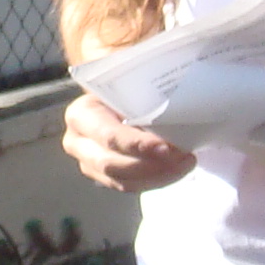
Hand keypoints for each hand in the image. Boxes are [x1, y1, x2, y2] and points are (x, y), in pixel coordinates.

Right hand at [63, 90, 197, 192]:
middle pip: (112, 164)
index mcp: (82, 114)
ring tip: (186, 162)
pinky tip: (177, 168)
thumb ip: (142, 80)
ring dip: (158, 176)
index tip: (166, 147)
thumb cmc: (126, 86)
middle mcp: (78, 142)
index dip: (137, 145)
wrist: (121, 97)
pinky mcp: (104, 177)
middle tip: (184, 157)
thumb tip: (170, 77)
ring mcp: (89, 163)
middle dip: (150, 165)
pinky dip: (156, 180)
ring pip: (123, 181)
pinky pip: (131, 187)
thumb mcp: (129, 79)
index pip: (108, 135)